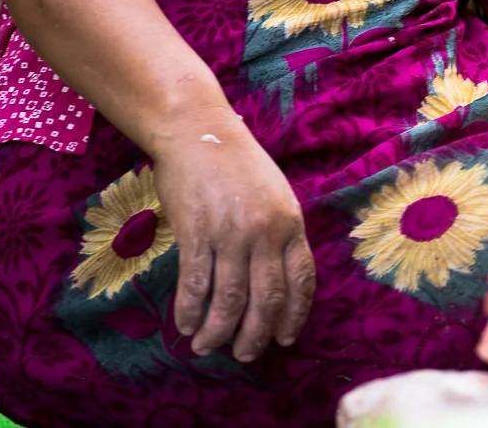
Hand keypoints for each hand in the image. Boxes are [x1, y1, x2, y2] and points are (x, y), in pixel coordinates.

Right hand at [154, 122, 315, 362]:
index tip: (285, 338)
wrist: (200, 133)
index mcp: (291, 223)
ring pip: (231, 298)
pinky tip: (185, 324)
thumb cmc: (238, 164)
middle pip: (268, 297)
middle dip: (257, 333)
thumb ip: (279, 232)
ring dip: (219, 330)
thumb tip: (275, 275)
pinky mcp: (197, 233)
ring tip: (209, 346)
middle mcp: (266, 232)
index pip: (302, 279)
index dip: (294, 314)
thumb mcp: (275, 195)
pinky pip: (196, 283)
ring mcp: (231, 233)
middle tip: (246, 354)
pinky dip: (190, 309)